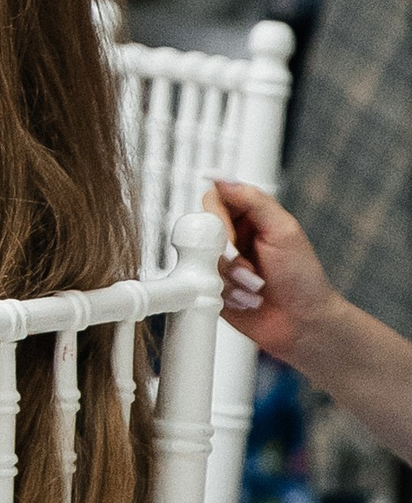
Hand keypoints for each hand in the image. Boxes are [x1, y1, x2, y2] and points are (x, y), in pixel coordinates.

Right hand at [213, 179, 346, 377]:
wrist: (303, 324)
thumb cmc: (303, 279)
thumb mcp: (284, 231)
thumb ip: (254, 200)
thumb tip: (221, 178)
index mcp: (250, 216)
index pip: (214, 200)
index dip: (216, 219)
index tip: (230, 239)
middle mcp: (232, 237)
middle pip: (201, 230)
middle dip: (225, 256)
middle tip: (249, 270)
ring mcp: (221, 263)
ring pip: (198, 260)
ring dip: (229, 279)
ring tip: (254, 289)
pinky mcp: (212, 287)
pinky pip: (198, 284)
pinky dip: (223, 294)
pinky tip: (246, 301)